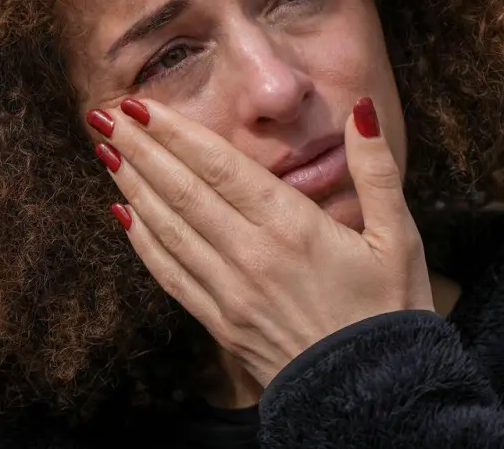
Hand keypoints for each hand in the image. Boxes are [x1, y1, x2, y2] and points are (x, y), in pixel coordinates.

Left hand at [85, 96, 433, 387]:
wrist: (376, 397)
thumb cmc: (391, 312)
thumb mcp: (399, 236)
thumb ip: (377, 170)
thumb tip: (361, 110)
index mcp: (292, 227)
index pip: (219, 167)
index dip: (175, 133)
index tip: (141, 104)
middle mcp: (251, 256)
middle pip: (182, 191)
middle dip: (140, 149)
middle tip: (104, 114)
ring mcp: (230, 292)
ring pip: (168, 229)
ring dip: (132, 186)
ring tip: (105, 150)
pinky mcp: (220, 323)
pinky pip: (171, 275)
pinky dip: (142, 241)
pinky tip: (123, 215)